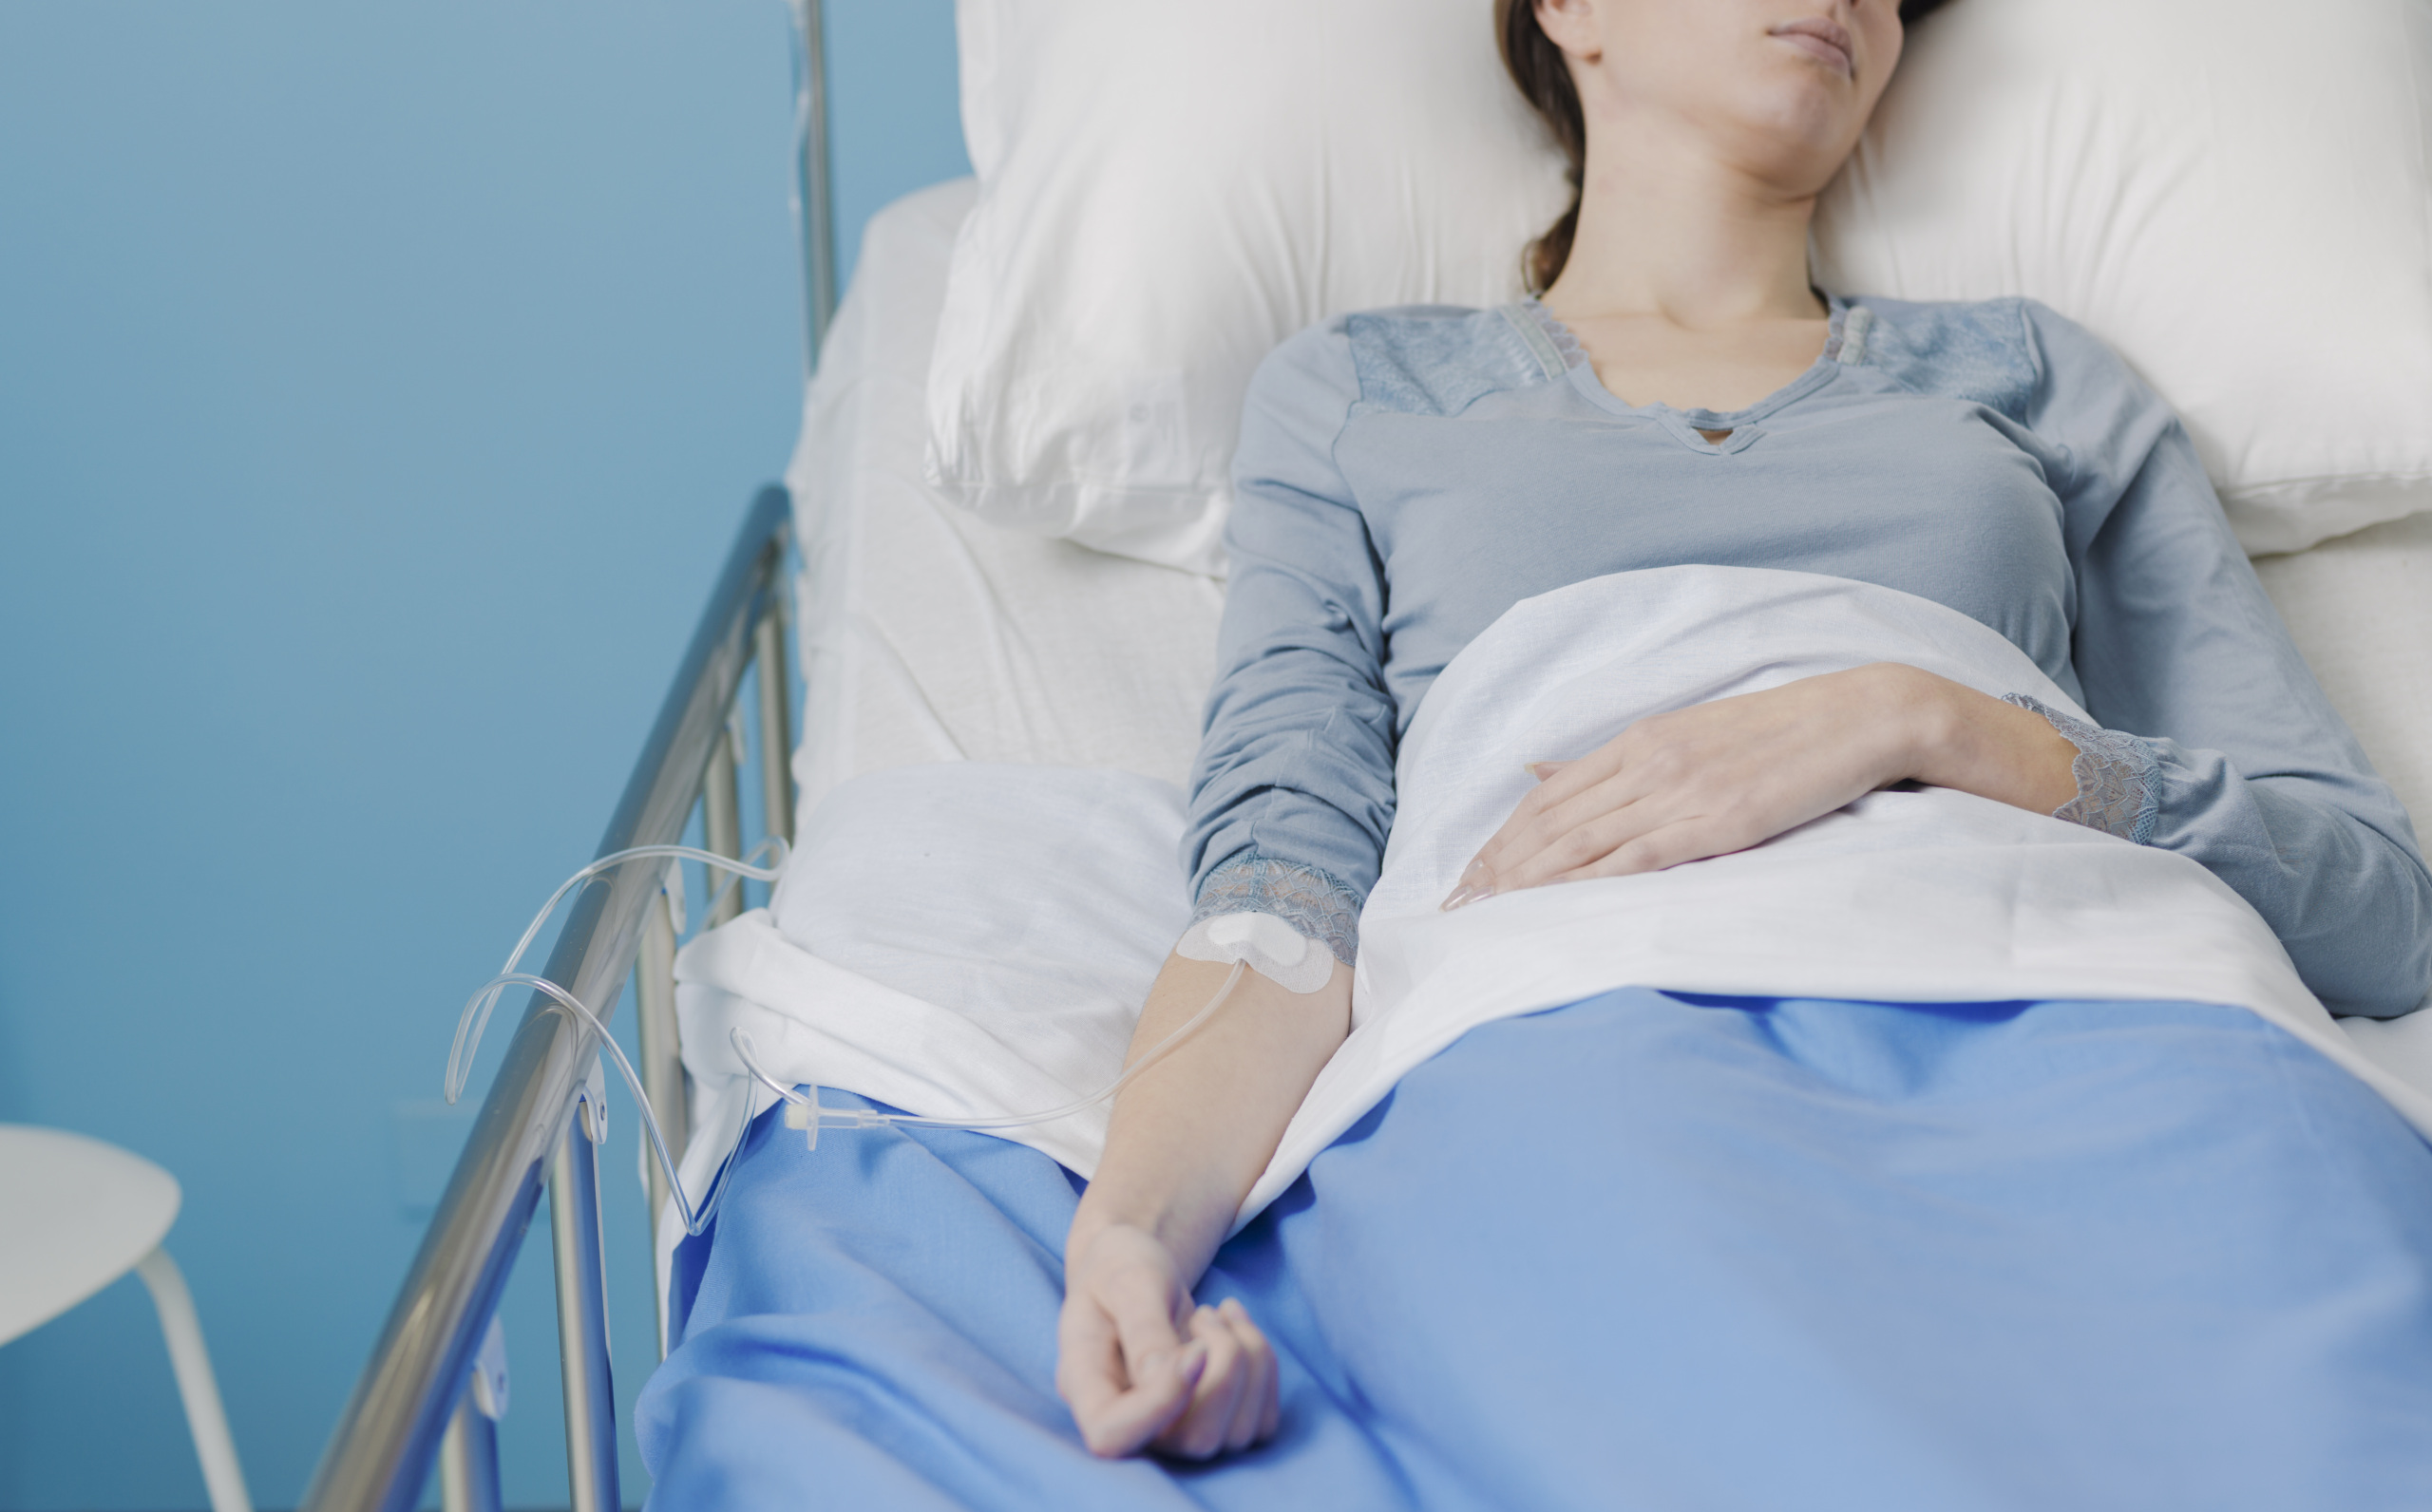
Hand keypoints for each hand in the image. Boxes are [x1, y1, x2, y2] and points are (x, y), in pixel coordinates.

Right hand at [1057, 1222, 1280, 1458]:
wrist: (1136, 1272)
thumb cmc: (1121, 1269)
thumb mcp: (1128, 1280)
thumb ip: (1143, 1328)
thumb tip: (1164, 1378)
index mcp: (1086, 1386)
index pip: (1111, 1436)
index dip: (1161, 1402)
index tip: (1195, 1347)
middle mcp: (1129, 1421)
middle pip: (1192, 1441)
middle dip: (1224, 1370)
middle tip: (1207, 1316)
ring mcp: (1173, 1430)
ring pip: (1235, 1435)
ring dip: (1248, 1362)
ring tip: (1220, 1315)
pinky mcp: (1214, 1422)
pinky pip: (1259, 1423)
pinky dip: (1263, 1369)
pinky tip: (1237, 1328)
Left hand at [1442, 663, 2076, 906]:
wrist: (1863, 716)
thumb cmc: (1783, 735)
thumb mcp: (1686, 734)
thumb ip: (1614, 759)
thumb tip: (1539, 767)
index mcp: (1639, 739)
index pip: (1547, 795)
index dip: (1499, 839)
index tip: (1466, 876)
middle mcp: (1647, 761)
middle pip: (1550, 822)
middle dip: (1495, 868)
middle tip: (1452, 911)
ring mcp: (1679, 790)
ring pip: (1581, 841)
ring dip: (1525, 882)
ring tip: (1485, 918)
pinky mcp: (1715, 819)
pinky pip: (1636, 857)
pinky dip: (1587, 884)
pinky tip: (1555, 907)